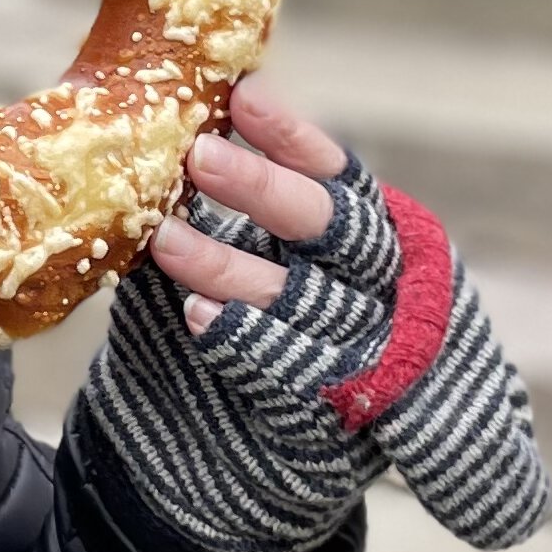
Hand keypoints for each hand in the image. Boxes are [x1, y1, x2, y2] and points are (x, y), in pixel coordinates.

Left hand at [85, 80, 551, 551]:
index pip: (341, 176)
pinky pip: (288, 371)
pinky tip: (196, 315)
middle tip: (201, 153)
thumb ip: (264, 209)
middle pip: (330, 231)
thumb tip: (191, 128)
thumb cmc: (284, 327)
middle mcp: (384, 289)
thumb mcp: (292, 261)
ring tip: (167, 237)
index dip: (293, 137)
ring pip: (299, 299)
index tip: (243, 97)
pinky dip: (241, 338)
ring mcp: (364, 351)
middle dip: (265, 191)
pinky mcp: (334, 411)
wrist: (277, 454)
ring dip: (230, 266)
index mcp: (381, 237)